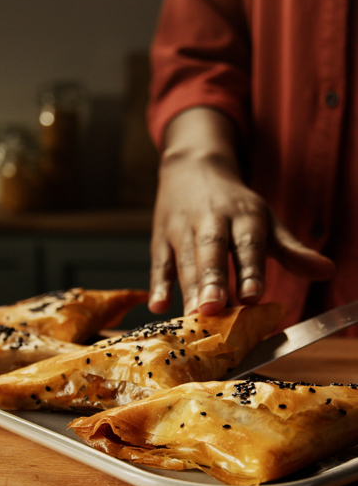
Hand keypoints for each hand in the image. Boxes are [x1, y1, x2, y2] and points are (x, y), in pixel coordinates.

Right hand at [148, 108, 333, 315]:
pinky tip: (157, 305)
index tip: (252, 297)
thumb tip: (327, 270)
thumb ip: (292, 251)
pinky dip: (158, 283)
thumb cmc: (235, 206)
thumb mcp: (266, 220)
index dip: (250, 271)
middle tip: (213, 308)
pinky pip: (159, 262)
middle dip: (212, 279)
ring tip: (192, 317)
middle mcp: (211, 221)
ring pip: (184, 260)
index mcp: (243, 216)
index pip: (248, 244)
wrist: (193, 168)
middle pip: (211, 251)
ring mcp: (182, 229)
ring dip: (188, 288)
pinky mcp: (161, 239)